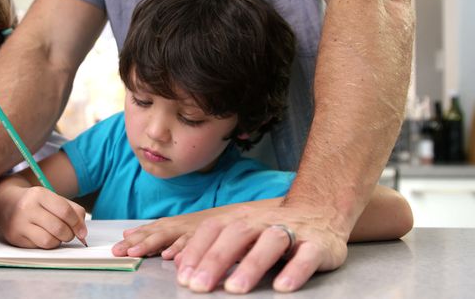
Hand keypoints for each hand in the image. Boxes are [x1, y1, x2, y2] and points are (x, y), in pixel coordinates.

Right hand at [0, 186, 86, 248]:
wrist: (5, 204)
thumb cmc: (36, 203)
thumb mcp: (54, 199)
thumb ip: (73, 211)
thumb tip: (83, 232)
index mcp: (39, 194)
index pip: (65, 211)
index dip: (77, 224)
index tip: (82, 232)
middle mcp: (27, 208)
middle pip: (59, 228)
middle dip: (70, 234)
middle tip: (69, 234)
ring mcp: (19, 224)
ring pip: (49, 241)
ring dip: (59, 241)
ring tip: (58, 236)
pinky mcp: (15, 238)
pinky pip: (39, 247)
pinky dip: (48, 244)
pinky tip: (45, 237)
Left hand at [112, 210, 217, 257]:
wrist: (254, 214)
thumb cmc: (224, 226)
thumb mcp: (197, 229)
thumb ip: (170, 235)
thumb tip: (142, 239)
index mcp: (183, 224)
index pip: (155, 229)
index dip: (136, 237)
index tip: (119, 245)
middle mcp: (188, 224)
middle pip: (159, 232)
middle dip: (137, 241)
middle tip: (119, 251)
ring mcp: (200, 229)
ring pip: (173, 236)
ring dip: (153, 244)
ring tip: (136, 253)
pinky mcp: (215, 235)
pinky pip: (196, 243)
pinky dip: (184, 249)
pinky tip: (172, 257)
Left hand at [175, 204, 347, 293]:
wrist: (322, 212)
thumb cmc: (272, 229)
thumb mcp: (242, 233)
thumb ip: (213, 247)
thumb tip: (178, 263)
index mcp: (242, 219)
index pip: (213, 230)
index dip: (196, 251)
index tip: (183, 276)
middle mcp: (264, 221)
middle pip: (237, 235)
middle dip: (215, 260)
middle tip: (199, 286)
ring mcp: (292, 230)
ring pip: (270, 243)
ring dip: (250, 265)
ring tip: (234, 289)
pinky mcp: (318, 244)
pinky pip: (306, 256)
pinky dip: (295, 270)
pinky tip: (283, 287)